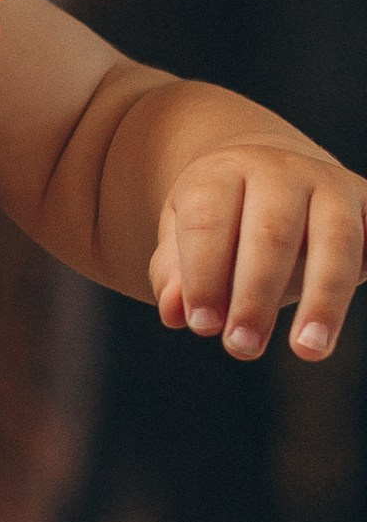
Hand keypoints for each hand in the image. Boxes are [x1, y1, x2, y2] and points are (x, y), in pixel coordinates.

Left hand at [153, 143, 366, 362]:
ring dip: (323, 300)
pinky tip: (358, 304)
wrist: (275, 172)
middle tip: (241, 348)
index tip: (201, 326)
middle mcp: (280, 171)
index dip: (202, 276)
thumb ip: (174, 271)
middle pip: (270, 233)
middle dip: (255, 295)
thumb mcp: (186, 233)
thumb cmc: (225, 219)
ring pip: (334, 241)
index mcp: (224, 172)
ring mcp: (332, 186)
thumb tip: (174, 313)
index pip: (208, 221)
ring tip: (306, 350)